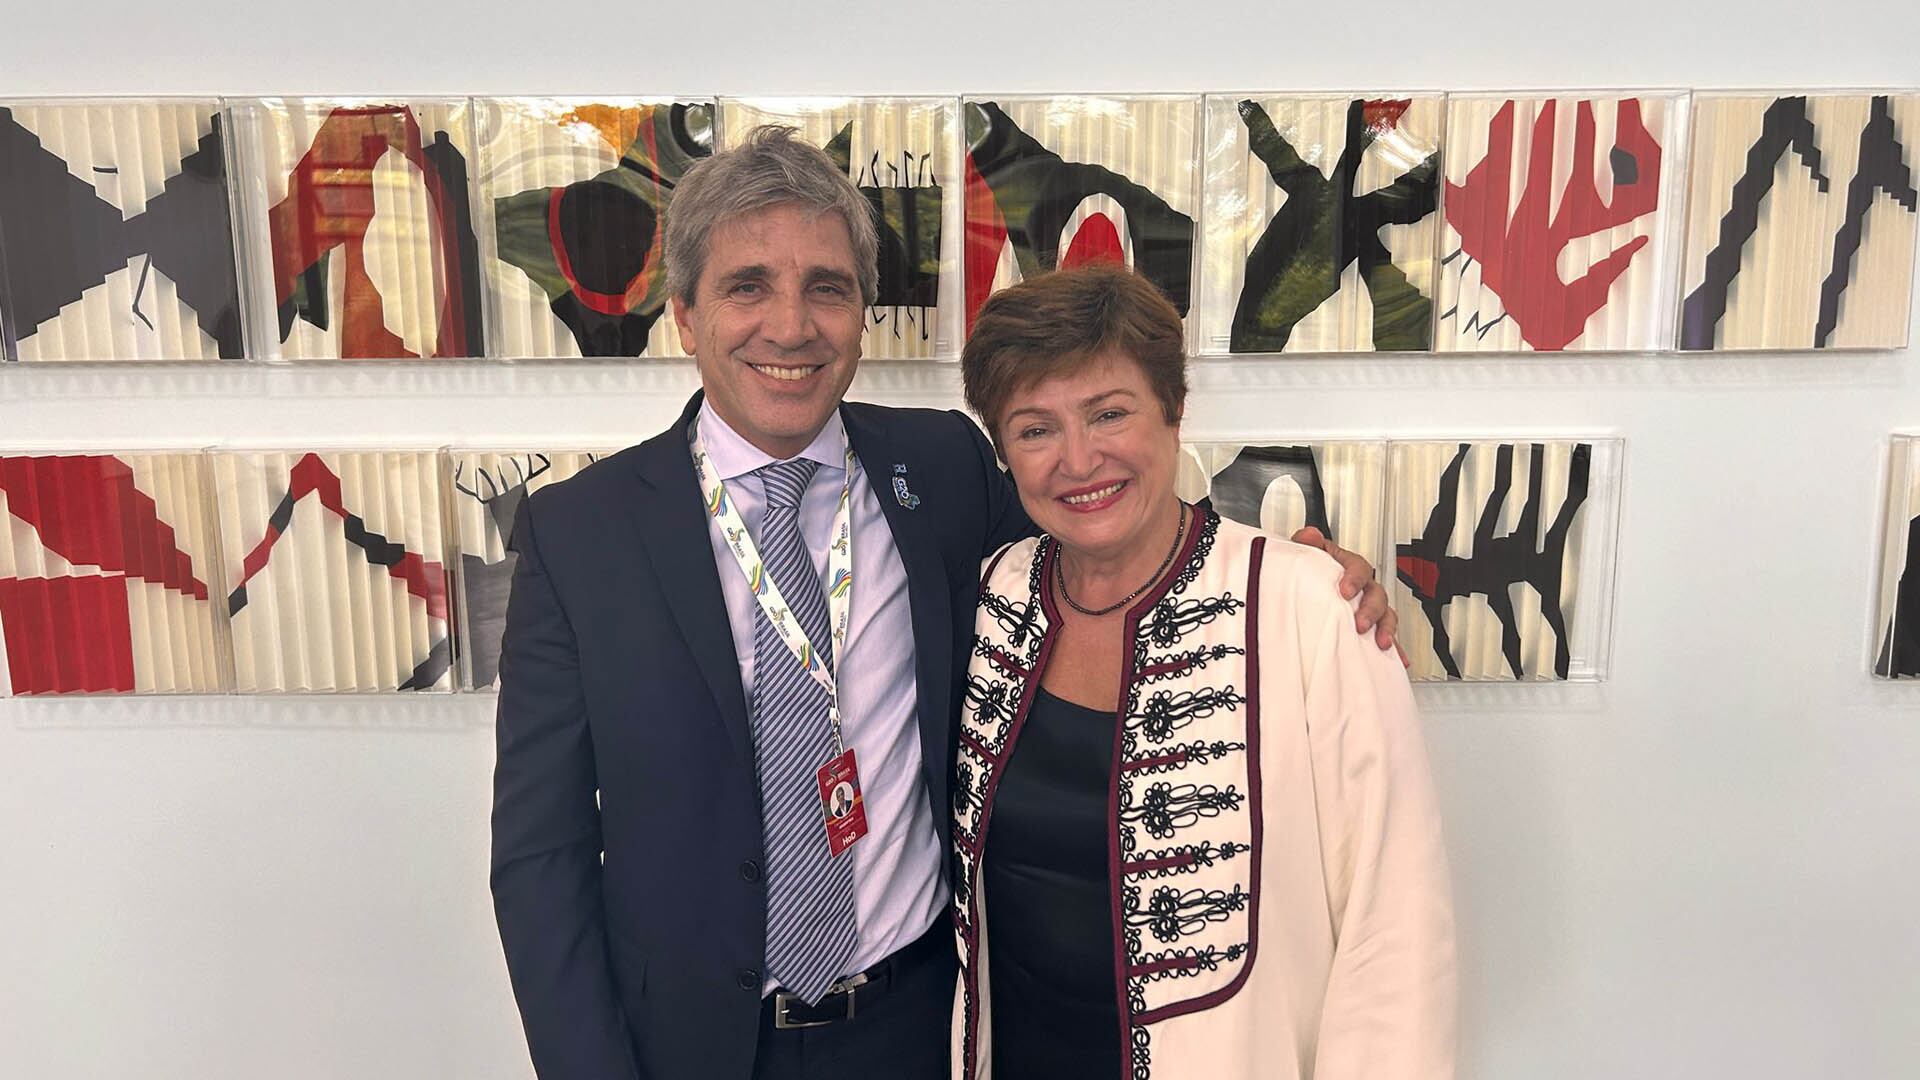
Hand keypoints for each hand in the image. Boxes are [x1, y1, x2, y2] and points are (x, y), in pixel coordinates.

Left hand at [1290, 526, 1406, 666]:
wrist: (1312, 589)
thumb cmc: (1313, 571)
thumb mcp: (1306, 556)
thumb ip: (1307, 545)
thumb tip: (1309, 536)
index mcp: (1349, 567)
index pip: (1357, 567)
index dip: (1354, 578)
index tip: (1345, 590)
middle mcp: (1364, 586)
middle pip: (1376, 594)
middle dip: (1370, 610)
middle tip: (1360, 623)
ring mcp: (1370, 606)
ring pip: (1386, 614)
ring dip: (1386, 629)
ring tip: (1381, 643)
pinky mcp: (1373, 626)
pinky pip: (1386, 635)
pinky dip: (1394, 648)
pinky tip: (1398, 658)